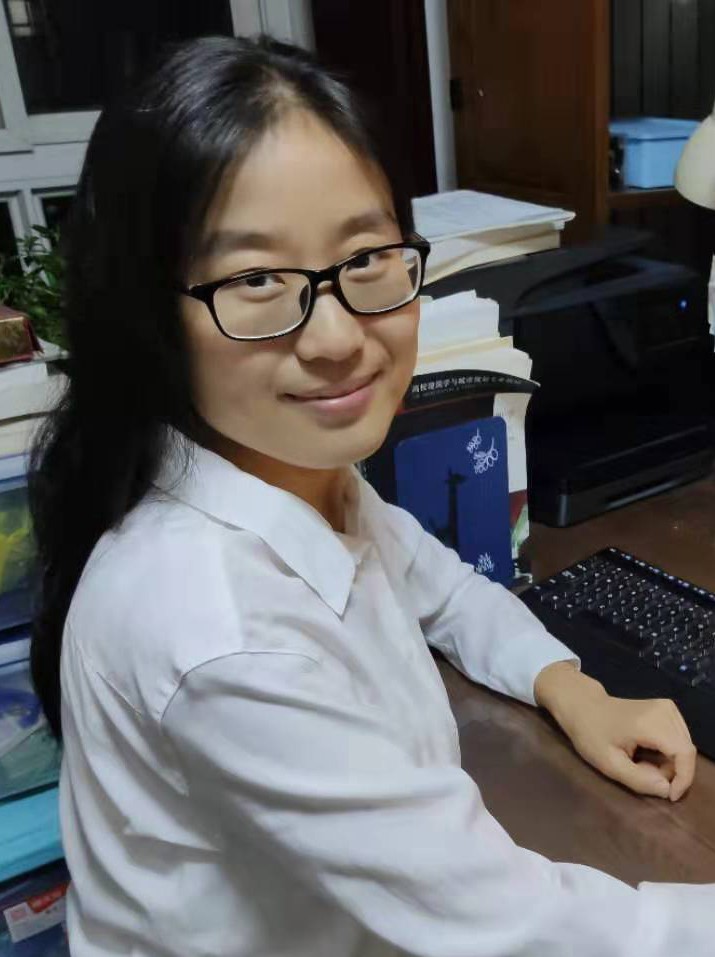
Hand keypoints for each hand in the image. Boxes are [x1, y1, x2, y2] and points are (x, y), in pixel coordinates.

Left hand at [534, 661, 695, 800]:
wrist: (584, 707)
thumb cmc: (591, 734)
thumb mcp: (609, 764)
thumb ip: (639, 780)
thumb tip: (667, 790)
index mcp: (649, 723)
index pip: (684, 753)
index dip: (684, 778)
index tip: (670, 795)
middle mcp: (664, 710)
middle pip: (686, 750)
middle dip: (672, 772)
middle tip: (645, 775)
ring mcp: (667, 707)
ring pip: (684, 745)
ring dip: (670, 763)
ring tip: (643, 764)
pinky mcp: (667, 708)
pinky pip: (679, 738)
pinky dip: (668, 753)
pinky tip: (648, 753)